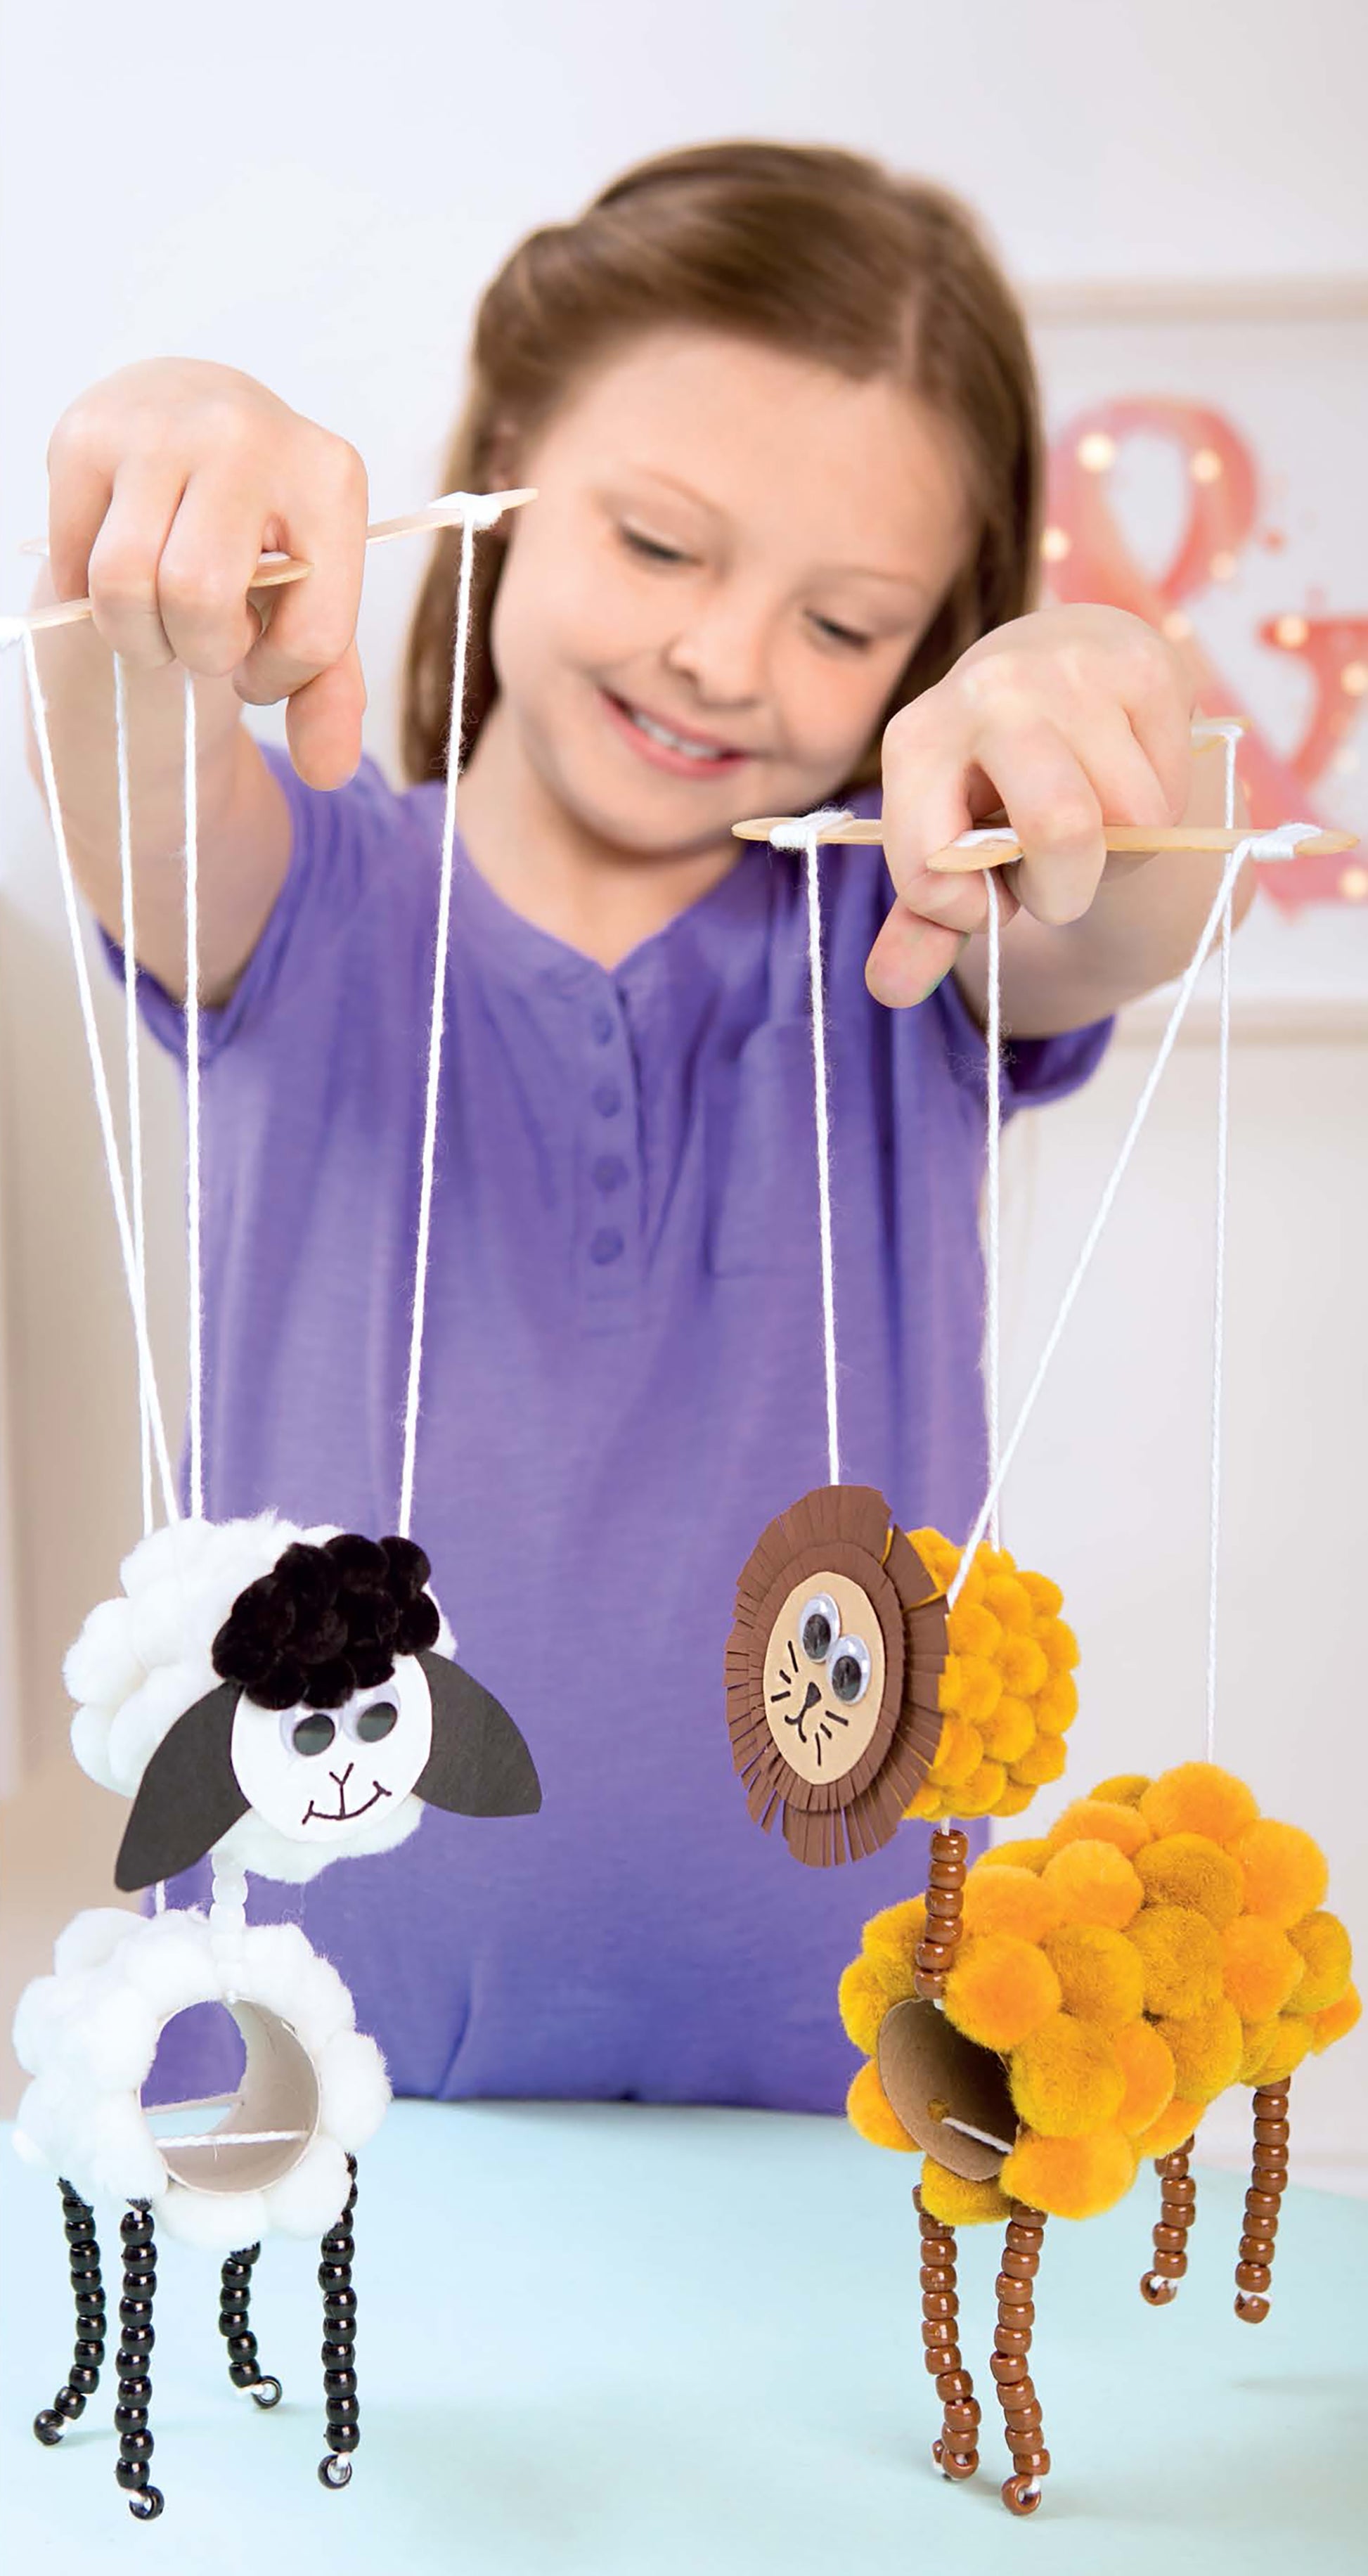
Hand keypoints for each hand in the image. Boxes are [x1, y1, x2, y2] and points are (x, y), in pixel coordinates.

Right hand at [46, 357, 368, 786]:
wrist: (190, 415)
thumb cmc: (261, 529)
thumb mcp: (313, 597)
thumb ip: (328, 688)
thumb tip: (328, 771)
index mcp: (329, 478)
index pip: (308, 636)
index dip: (275, 677)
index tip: (260, 655)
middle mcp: (248, 435)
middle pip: (199, 599)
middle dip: (196, 651)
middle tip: (200, 633)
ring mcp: (160, 426)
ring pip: (125, 583)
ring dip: (136, 631)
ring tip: (159, 609)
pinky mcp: (84, 434)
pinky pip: (74, 563)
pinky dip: (88, 592)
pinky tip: (118, 562)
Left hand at [866, 604, 1195, 1006]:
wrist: (1063, 661)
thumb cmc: (997, 775)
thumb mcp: (950, 843)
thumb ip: (924, 922)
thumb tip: (892, 990)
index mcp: (916, 742)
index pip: (933, 868)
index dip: (968, 910)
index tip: (985, 888)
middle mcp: (987, 692)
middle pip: (1061, 827)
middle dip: (1066, 888)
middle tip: (1055, 878)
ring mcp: (1072, 671)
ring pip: (1133, 818)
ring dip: (1120, 850)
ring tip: (1090, 815)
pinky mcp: (1149, 664)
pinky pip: (1172, 789)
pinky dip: (1158, 809)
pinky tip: (1125, 773)